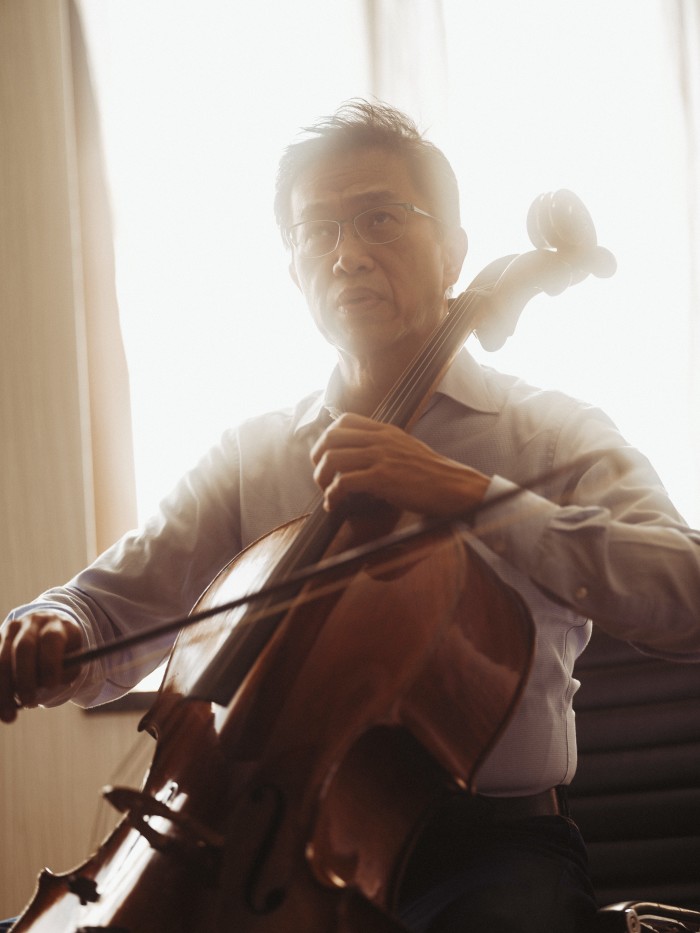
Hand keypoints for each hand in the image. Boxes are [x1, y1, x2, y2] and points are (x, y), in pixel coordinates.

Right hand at [0, 612, 82, 722]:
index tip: (51, 685)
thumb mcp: (72, 656)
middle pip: (23, 647)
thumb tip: (48, 685)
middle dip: (25, 678)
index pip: (51, 639)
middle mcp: (30, 623)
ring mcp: (9, 631)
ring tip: (10, 716)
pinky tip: (0, 708)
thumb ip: (67, 670)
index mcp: (54, 624)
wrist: (43, 631)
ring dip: (4, 690)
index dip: (50, 663)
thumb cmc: (61, 651)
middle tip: (29, 702)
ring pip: (1, 659)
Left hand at [311, 413, 489, 516]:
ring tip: (327, 493)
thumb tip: (358, 457)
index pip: (343, 421)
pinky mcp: (382, 478)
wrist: (453, 486)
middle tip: (320, 477)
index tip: (325, 457)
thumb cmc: (431, 473)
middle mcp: (380, 439)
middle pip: (330, 438)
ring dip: (322, 479)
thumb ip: (383, 446)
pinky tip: (335, 505)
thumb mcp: (405, 448)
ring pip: (332, 459)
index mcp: (385, 430)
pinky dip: (332, 496)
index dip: (326, 438)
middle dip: (317, 458)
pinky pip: (344, 483)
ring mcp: (380, 457)